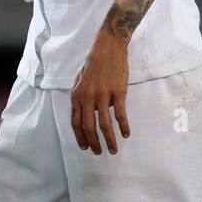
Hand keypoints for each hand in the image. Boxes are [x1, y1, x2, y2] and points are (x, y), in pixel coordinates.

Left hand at [70, 27, 130, 154]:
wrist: (107, 48)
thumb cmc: (93, 64)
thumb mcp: (79, 80)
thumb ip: (80, 97)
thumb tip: (82, 112)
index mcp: (76, 95)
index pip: (75, 122)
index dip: (79, 136)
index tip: (85, 147)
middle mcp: (87, 97)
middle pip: (88, 126)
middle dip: (93, 142)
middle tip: (99, 153)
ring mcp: (103, 96)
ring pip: (104, 124)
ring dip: (109, 140)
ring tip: (113, 149)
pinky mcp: (118, 93)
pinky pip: (120, 114)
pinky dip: (123, 126)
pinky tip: (126, 134)